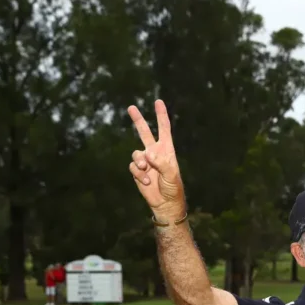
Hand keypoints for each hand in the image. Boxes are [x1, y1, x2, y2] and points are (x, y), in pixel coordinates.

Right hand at [127, 99, 184, 215]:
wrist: (165, 203)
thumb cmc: (173, 188)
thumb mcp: (171, 174)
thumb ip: (161, 162)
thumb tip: (147, 153)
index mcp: (167, 150)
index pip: (164, 129)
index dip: (161, 115)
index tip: (158, 101)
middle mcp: (155, 152)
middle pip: (144, 132)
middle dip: (138, 120)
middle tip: (131, 107)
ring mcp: (145, 161)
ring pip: (136, 153)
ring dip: (139, 162)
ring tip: (147, 171)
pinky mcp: (137, 171)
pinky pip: (133, 167)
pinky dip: (138, 174)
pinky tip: (147, 182)